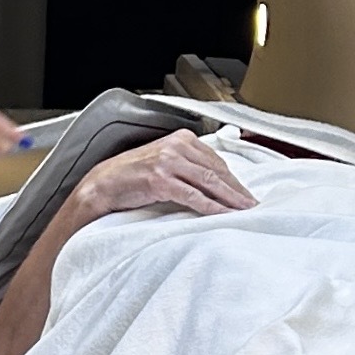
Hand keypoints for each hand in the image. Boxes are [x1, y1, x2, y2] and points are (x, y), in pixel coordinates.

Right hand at [67, 134, 252, 226]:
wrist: (103, 184)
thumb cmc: (131, 176)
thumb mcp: (162, 162)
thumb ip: (186, 165)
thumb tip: (213, 182)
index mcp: (180, 139)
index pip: (216, 160)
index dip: (233, 179)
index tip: (245, 193)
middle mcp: (176, 146)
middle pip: (216, 170)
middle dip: (236, 190)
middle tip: (252, 205)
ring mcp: (168, 163)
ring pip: (209, 182)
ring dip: (230, 199)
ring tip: (244, 211)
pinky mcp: (161, 181)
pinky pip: (194, 196)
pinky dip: (212, 207)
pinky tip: (223, 215)